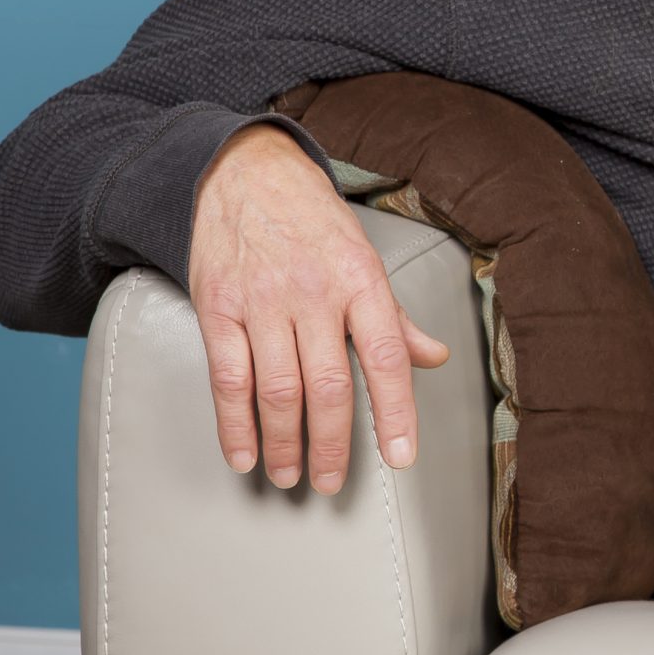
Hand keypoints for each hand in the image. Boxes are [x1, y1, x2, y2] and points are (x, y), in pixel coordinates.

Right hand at [187, 122, 448, 493]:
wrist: (244, 171)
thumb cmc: (313, 220)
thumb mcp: (364, 257)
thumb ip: (395, 316)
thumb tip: (435, 357)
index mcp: (361, 281)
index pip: (387, 356)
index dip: (397, 412)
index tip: (402, 458)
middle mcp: (314, 293)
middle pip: (329, 385)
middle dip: (333, 443)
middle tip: (332, 482)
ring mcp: (263, 301)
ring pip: (278, 389)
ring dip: (285, 442)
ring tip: (290, 474)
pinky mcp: (218, 308)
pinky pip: (227, 378)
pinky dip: (235, 424)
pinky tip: (244, 454)